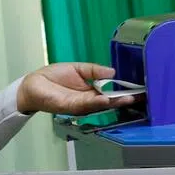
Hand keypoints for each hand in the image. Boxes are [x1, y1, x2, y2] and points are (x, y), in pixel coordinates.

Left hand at [16, 62, 137, 115]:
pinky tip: (107, 99)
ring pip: (101, 105)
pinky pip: (86, 104)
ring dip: (114, 102)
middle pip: (110, 102)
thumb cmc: (53, 77)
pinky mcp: (70, 106)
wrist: (33, 84)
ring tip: (129, 98)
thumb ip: (95, 70)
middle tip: (141, 97)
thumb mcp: (79, 68)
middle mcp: (88, 101)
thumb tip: (113, 72)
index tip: (139, 90)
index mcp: (91, 92)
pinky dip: (97, 102)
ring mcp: (80, 105)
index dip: (124, 92)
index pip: (111, 93)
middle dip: (125, 100)